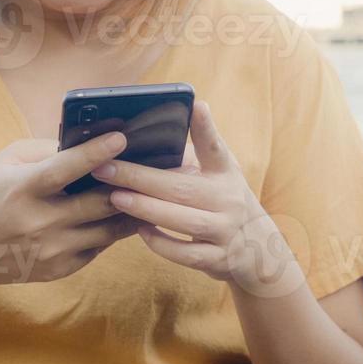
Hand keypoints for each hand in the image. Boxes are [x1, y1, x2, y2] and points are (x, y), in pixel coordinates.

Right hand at [0, 131, 142, 290]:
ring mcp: (51, 250)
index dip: (94, 153)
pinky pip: (99, 247)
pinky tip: (126, 214)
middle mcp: (38, 223)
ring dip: (132, 209)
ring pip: (108, 230)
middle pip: (97, 203)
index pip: (63, 170)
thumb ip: (46, 150)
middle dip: (128, 184)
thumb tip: (90, 143)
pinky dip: (113, 230)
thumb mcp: (4, 163)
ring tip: (151, 191)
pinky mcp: (60, 269)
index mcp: (21, 190)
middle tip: (152, 166)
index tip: (122, 137)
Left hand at [92, 100, 302, 294]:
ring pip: (182, 220)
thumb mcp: (219, 174)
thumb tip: (150, 134)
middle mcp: (228, 200)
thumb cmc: (222, 202)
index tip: (196, 105)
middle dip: (140, 177)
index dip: (206, 127)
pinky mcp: (217, 259)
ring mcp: (225, 230)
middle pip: (182, 187)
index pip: (216, 147)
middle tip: (106, 168)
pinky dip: (160, 242)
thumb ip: (193, 156)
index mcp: (226, 174)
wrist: (257, 249)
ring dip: (146, 209)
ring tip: (116, 198)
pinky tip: (139, 230)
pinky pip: (184, 252)